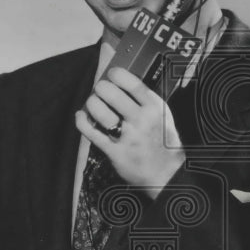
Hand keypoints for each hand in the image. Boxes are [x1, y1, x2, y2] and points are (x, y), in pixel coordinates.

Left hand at [75, 67, 185, 198]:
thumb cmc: (164, 143)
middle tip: (100, 91)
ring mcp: (127, 137)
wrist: (167, 174)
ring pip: (99, 110)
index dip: (116, 74)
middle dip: (100, 88)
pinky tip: (81, 116)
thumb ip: (146, 100)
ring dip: (91, 104)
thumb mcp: (163, 116)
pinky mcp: (115, 152)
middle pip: (110, 93)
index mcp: (154, 108)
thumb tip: (123, 83)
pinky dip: (82, 121)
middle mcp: (141, 120)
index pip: (132, 83)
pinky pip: (91, 132)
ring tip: (93, 104)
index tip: (111, 74)